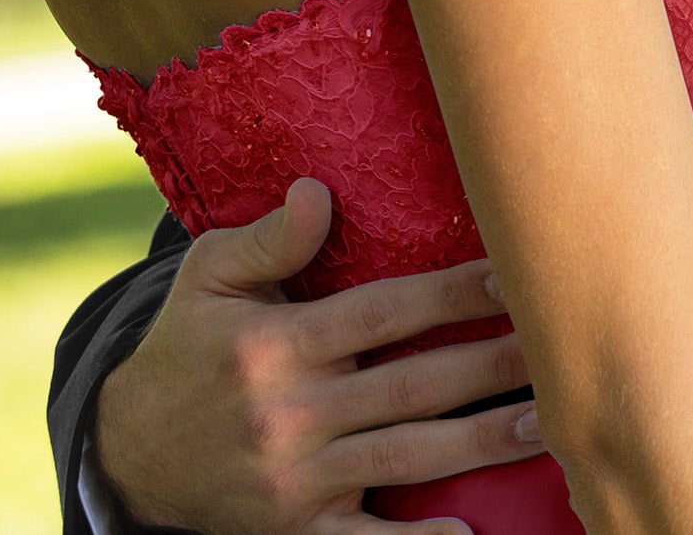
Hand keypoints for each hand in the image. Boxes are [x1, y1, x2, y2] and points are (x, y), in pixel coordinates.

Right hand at [93, 179, 542, 534]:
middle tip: (564, 348)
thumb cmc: (188, 349)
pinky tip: (471, 531)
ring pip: (407, 458)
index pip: (383, 312)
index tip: (517, 276)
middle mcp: (286, 415)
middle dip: (493, 367)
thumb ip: (267, 239)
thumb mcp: (206, 282)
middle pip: (413, 387)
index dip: (454, 295)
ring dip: (483, 442)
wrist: (128, 454)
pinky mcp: (295, 532)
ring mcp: (293, 481)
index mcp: (272, 345)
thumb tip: (319, 192)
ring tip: (551, 422)